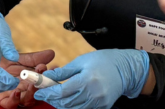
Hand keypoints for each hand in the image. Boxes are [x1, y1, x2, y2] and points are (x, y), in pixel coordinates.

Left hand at [0, 51, 53, 107]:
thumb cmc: (1, 64)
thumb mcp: (18, 59)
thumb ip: (33, 58)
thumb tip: (51, 53)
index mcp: (31, 80)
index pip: (43, 79)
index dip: (50, 75)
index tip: (54, 66)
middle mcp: (25, 89)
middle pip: (38, 91)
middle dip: (43, 85)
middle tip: (45, 76)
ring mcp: (15, 95)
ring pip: (27, 99)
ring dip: (31, 93)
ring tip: (33, 85)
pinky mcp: (3, 100)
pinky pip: (10, 104)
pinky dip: (14, 100)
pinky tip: (16, 92)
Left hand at [34, 49, 149, 108]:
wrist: (124, 68)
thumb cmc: (103, 61)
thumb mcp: (82, 61)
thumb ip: (64, 71)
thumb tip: (48, 76)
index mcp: (86, 80)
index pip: (62, 91)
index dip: (48, 93)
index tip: (39, 91)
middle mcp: (92, 94)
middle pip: (66, 103)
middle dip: (52, 100)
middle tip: (44, 95)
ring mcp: (98, 102)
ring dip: (61, 105)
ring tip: (55, 97)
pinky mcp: (102, 107)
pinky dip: (73, 107)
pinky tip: (68, 100)